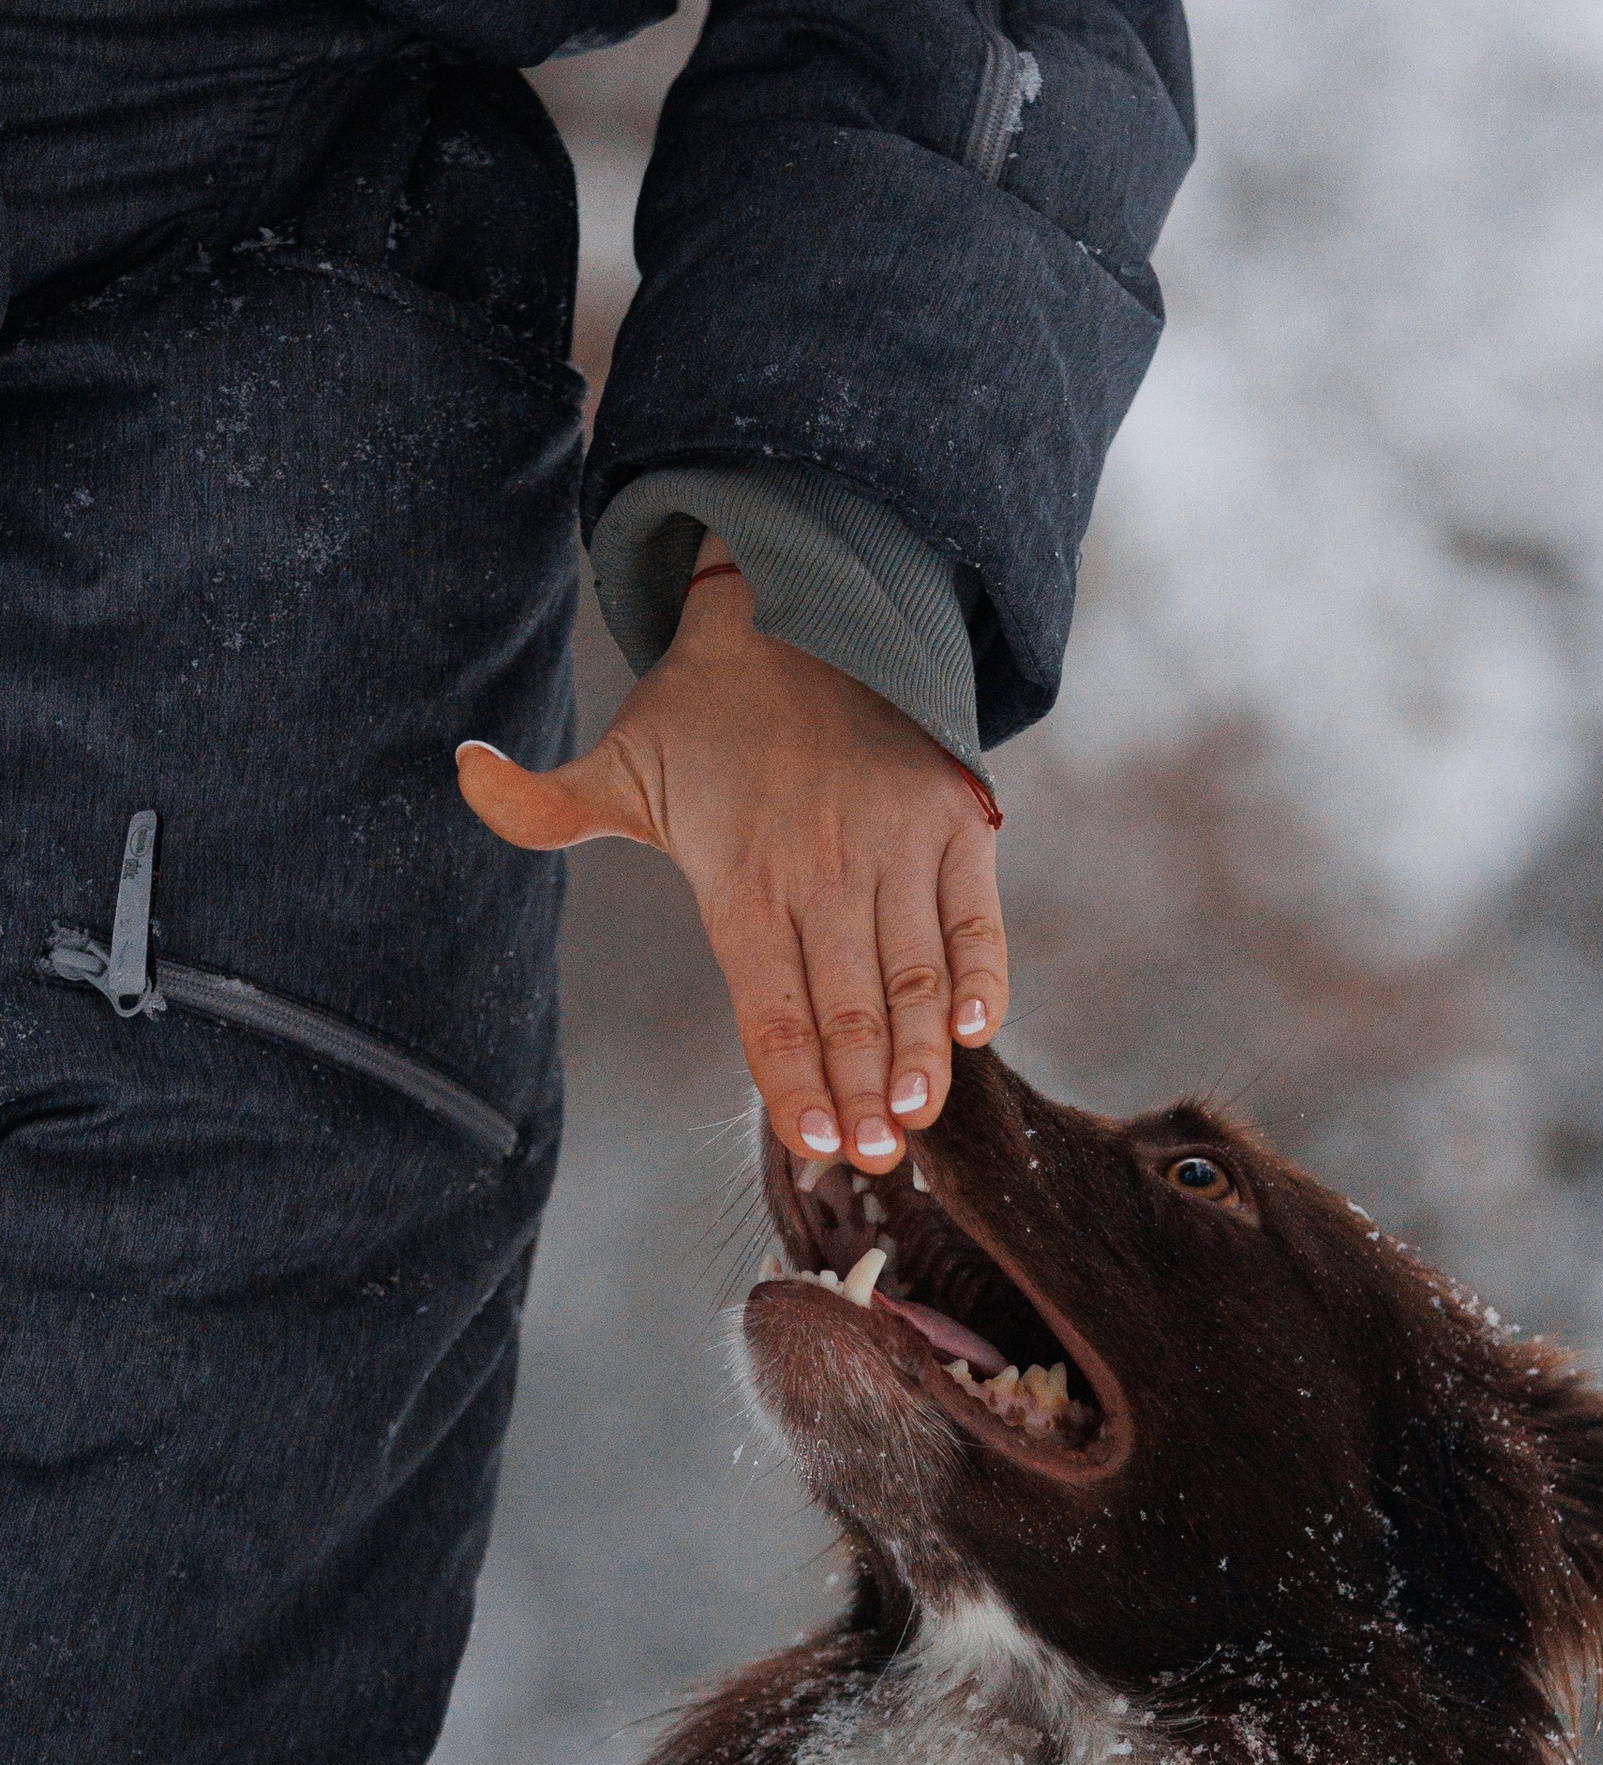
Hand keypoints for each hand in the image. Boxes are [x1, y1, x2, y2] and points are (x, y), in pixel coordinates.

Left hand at [456, 549, 1004, 1164]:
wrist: (802, 603)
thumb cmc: (704, 707)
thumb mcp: (622, 757)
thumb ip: (545, 801)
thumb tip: (461, 770)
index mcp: (740, 873)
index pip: (769, 1001)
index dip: (792, 1076)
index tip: (811, 1141)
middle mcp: (820, 866)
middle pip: (845, 1004)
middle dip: (861, 1091)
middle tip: (872, 1161)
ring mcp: (894, 842)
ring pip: (911, 973)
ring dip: (919, 1053)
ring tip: (916, 1118)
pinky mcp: (953, 817)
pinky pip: (973, 914)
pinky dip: (980, 973)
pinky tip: (973, 1032)